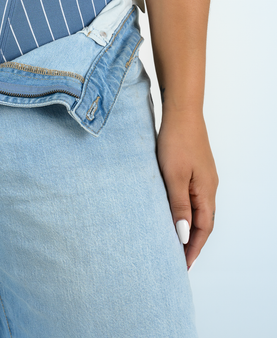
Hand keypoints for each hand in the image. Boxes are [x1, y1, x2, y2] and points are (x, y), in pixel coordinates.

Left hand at [156, 110, 217, 268]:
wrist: (181, 112)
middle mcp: (208, 187)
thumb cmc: (176, 141)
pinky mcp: (193, 168)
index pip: (202, 229)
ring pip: (196, 209)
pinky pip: (190, 196)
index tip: (181, 266)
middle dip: (190, 242)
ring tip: (171, 240)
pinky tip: (170, 210)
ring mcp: (201, 178)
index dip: (192, 248)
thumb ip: (178, 205)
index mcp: (205, 192)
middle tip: (176, 259)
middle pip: (202, 222)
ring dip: (186, 226)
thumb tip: (183, 234)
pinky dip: (182, 209)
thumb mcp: (174, 176)